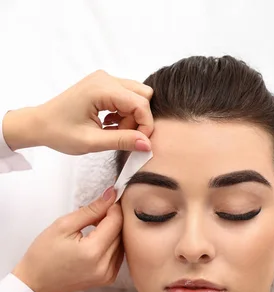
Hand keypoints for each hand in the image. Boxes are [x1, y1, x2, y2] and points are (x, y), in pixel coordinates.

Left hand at [2, 70, 153, 154]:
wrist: (39, 124)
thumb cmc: (59, 132)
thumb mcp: (92, 142)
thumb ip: (122, 141)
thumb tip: (147, 144)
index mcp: (101, 89)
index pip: (141, 103)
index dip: (145, 124)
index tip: (138, 142)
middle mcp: (105, 78)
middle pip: (143, 95)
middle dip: (139, 118)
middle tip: (122, 133)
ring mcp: (104, 79)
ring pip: (137, 95)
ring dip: (133, 115)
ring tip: (114, 128)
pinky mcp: (103, 84)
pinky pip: (128, 95)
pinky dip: (126, 111)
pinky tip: (111, 122)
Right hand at [11, 187, 123, 291]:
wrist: (37, 282)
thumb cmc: (44, 254)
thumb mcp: (63, 225)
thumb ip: (91, 210)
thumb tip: (111, 195)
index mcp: (93, 251)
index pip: (116, 222)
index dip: (113, 208)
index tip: (107, 201)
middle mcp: (105, 265)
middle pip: (121, 232)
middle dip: (112, 219)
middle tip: (95, 214)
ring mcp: (108, 274)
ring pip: (122, 243)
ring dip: (112, 232)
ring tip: (93, 228)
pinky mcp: (109, 278)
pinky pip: (118, 254)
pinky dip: (111, 244)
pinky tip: (96, 241)